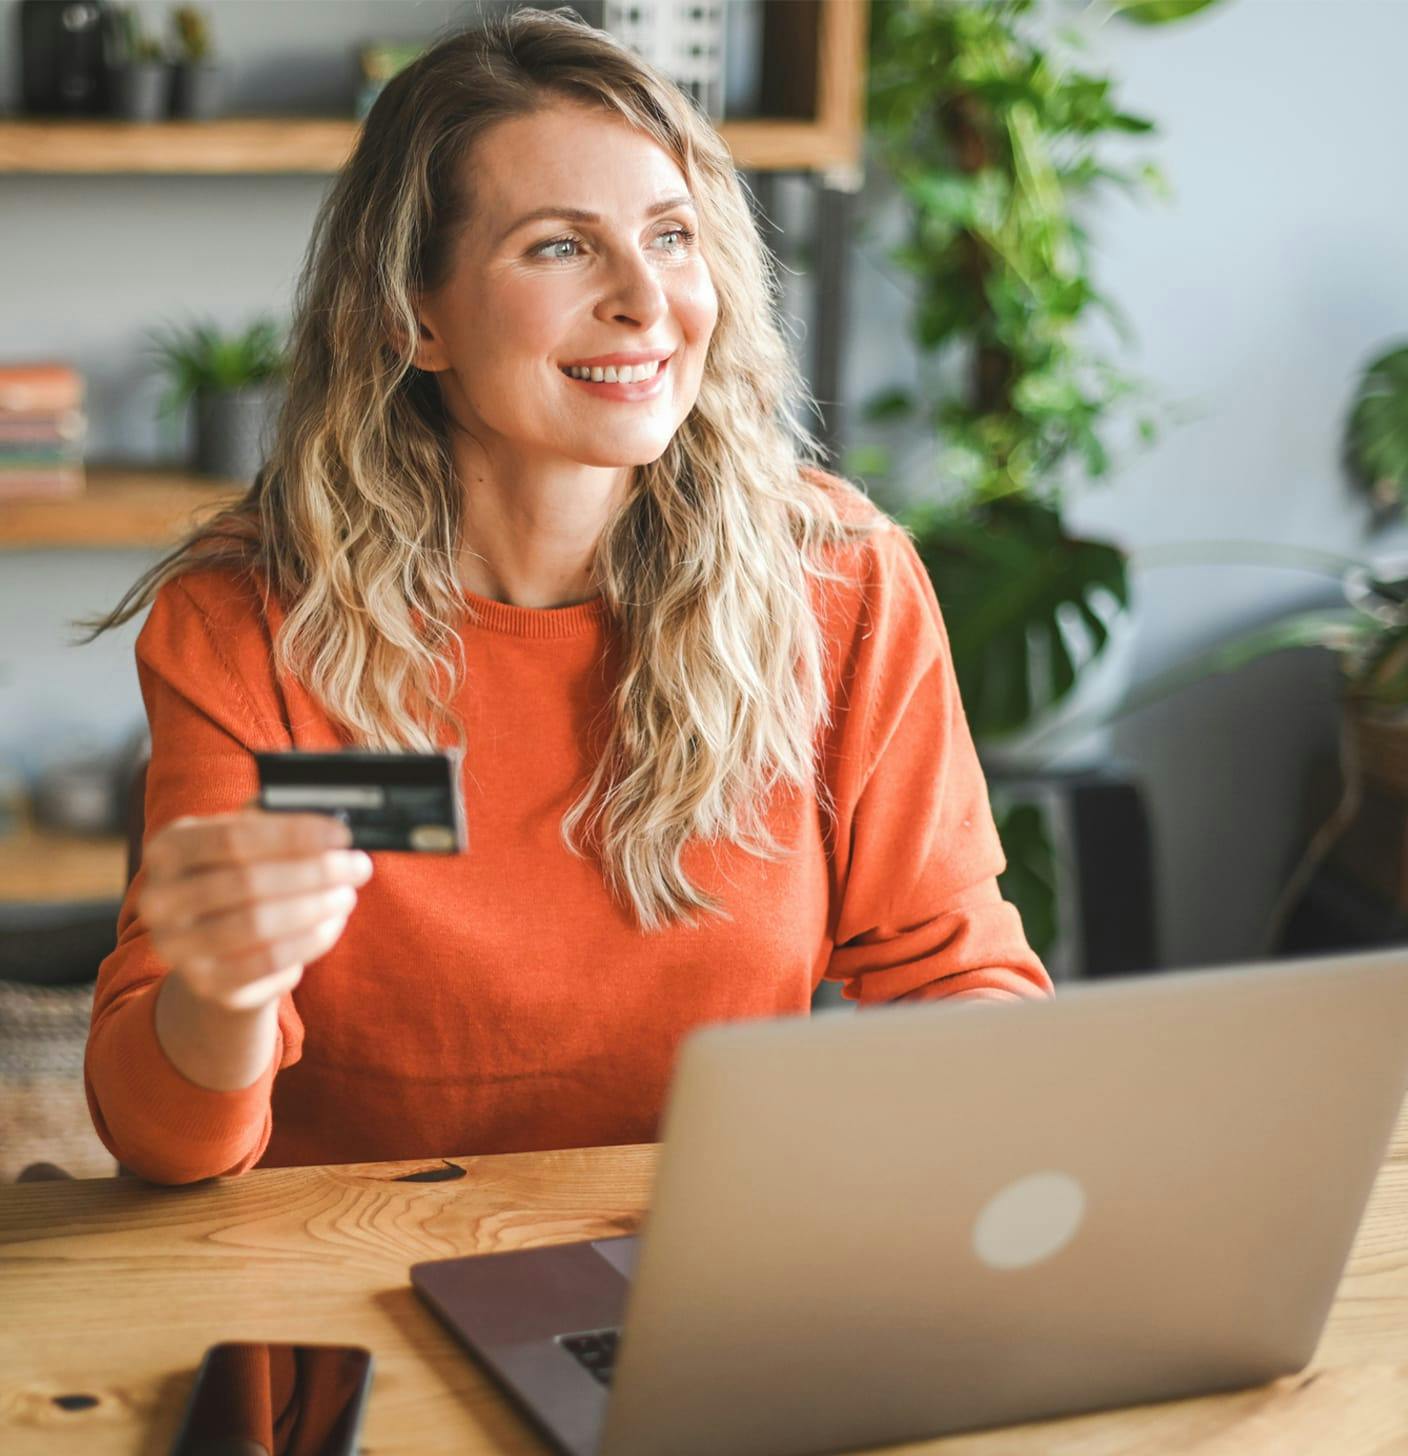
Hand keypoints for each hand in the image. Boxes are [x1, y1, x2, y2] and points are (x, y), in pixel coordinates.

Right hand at [139, 805, 372, 1013]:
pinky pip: (267, 963)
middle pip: (248, 882)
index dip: (293, 835)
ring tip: (346, 895)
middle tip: (357, 867)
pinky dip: (309, 941)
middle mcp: (160, 899)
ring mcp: (176, 947)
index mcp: (168, 849)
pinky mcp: (205, 984)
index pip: (232, 837)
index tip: (341, 835)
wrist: (214, 947)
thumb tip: (329, 821)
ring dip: (316, 908)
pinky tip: (331, 925)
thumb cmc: (240, 879)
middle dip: (314, 872)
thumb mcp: (247, 844)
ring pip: (258, 925)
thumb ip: (275, 825)